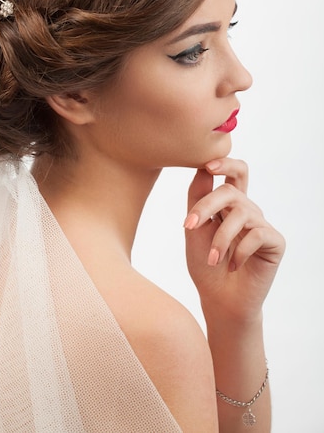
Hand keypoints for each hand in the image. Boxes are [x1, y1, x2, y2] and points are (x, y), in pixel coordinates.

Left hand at [184, 158, 284, 322]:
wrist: (219, 301)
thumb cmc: (205, 265)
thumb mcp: (194, 229)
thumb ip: (197, 198)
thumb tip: (202, 166)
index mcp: (229, 205)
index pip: (234, 173)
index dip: (225, 163)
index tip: (208, 165)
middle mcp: (247, 211)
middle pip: (232, 190)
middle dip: (207, 205)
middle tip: (189, 225)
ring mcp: (262, 225)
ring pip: (240, 213)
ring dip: (220, 238)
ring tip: (212, 259)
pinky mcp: (275, 242)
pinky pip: (257, 234)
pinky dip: (239, 250)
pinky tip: (233, 265)